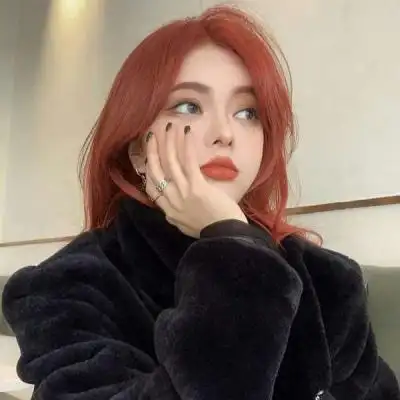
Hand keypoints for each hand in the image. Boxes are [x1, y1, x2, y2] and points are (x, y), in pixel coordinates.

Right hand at [145, 123, 247, 237]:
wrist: (227, 237)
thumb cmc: (213, 231)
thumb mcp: (186, 227)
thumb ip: (176, 217)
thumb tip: (168, 212)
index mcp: (169, 211)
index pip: (151, 187)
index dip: (147, 168)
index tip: (148, 155)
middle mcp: (171, 201)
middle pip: (156, 171)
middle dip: (152, 151)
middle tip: (152, 135)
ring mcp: (183, 193)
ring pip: (170, 163)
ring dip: (168, 142)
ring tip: (169, 126)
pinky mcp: (197, 187)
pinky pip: (188, 162)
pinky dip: (186, 146)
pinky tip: (186, 132)